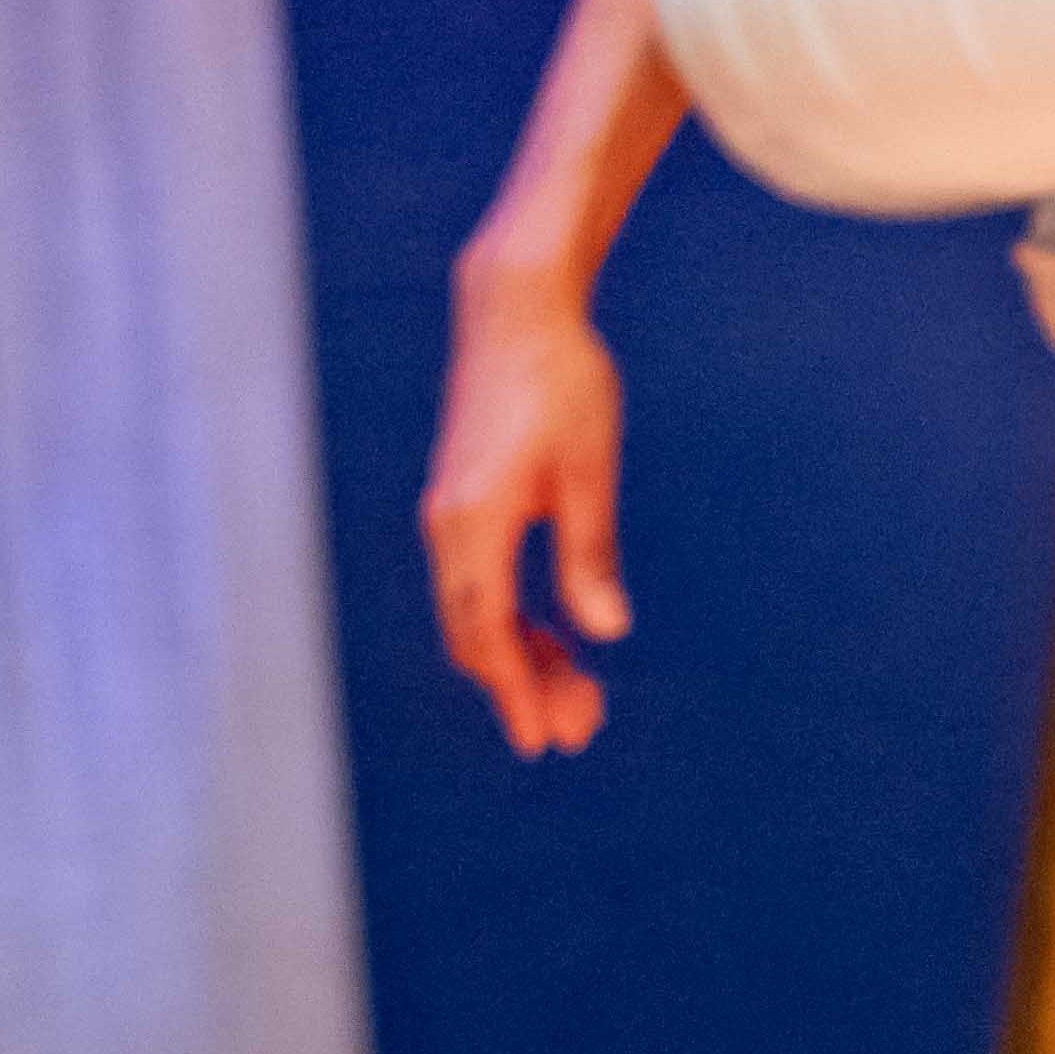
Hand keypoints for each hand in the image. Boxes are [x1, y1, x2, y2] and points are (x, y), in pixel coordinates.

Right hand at [423, 262, 634, 756]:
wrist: (516, 313)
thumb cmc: (564, 383)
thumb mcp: (589, 470)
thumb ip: (590, 553)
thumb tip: (607, 633)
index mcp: (473, 523)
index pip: (489, 633)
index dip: (517, 692)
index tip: (546, 740)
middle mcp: (448, 526)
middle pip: (476, 634)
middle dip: (524, 686)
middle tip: (580, 731)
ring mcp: (448, 515)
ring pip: (475, 612)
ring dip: (520, 656)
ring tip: (578, 693)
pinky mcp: (460, 502)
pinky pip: (476, 583)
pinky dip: (510, 618)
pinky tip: (553, 637)